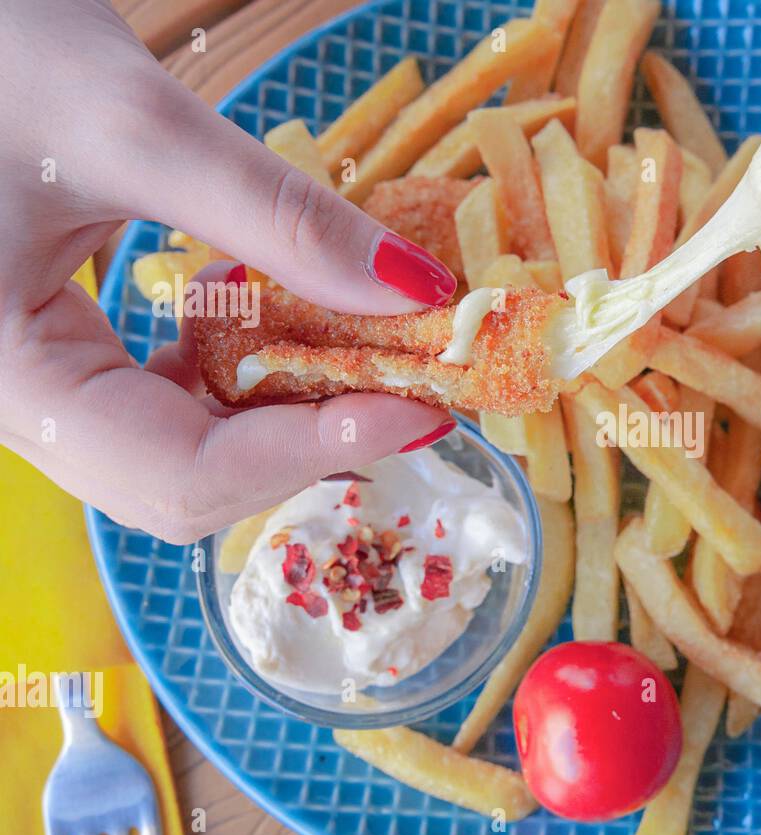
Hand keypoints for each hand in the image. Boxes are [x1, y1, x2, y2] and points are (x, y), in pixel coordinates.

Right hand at [0, 0, 460, 542]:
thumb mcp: (132, 125)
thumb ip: (276, 217)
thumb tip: (414, 292)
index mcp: (8, 379)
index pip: (182, 473)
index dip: (312, 451)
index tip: (418, 407)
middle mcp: (19, 407)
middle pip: (190, 482)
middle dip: (311, 440)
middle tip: (409, 387)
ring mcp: (44, 386)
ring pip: (187, 450)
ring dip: (286, 408)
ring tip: (356, 350)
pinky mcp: (70, 355)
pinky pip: (169, 401)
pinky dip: (243, 371)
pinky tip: (264, 307)